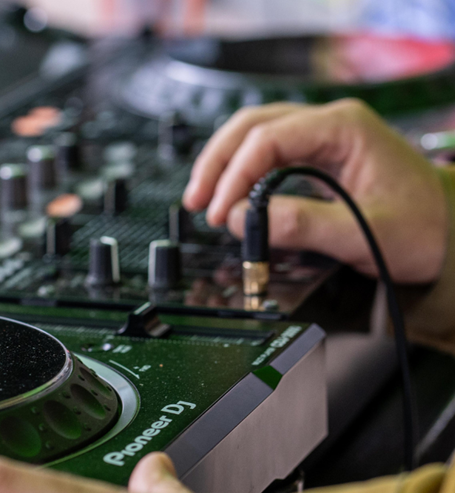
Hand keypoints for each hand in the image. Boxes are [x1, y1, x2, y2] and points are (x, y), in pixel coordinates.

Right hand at [183, 99, 448, 283]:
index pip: (269, 139)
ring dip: (223, 166)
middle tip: (197, 202)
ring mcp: (320, 138)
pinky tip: (229, 197)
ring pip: (253, 136)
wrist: (450, 233)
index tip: (221, 211)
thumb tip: (242, 219)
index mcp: (344, 128)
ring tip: (203, 200)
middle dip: (218, 164)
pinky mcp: (315, 158)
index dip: (236, 175)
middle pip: (252, 127)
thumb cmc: (422, 228)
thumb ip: (302, 226)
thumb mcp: (364, 233)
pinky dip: (240, 174)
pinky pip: (266, 155)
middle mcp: (329, 125)